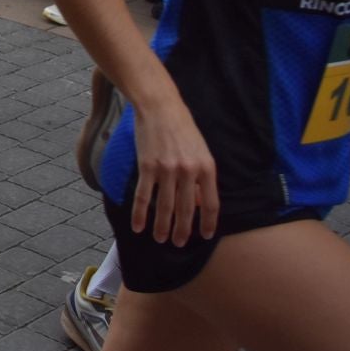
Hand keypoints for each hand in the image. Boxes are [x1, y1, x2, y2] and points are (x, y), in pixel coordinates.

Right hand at [129, 96, 218, 246]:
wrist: (159, 107)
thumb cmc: (182, 128)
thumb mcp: (201, 151)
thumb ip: (201, 177)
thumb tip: (197, 203)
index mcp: (206, 168)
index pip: (210, 204)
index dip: (208, 223)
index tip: (205, 236)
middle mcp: (188, 171)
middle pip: (186, 209)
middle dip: (183, 230)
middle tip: (179, 243)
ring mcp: (166, 169)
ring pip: (165, 206)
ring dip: (162, 227)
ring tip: (160, 239)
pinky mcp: (146, 166)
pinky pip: (144, 196)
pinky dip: (140, 213)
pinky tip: (139, 226)